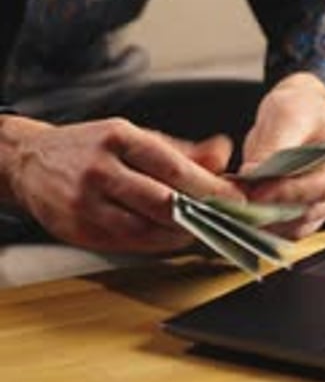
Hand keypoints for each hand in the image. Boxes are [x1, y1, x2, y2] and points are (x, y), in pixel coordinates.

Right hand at [3, 116, 242, 252]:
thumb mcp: (136, 137)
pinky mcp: (79, 230)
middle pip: (161, 202)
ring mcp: (86, 203)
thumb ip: (183, 150)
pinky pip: (127, 244)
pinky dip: (156, 244)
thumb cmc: (91, 148)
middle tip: (226, 221)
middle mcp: (100, 170)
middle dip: (201, 215)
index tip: (235, 198)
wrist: (31, 162)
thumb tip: (223, 153)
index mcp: (118, 139)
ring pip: (145, 230)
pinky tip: (172, 239)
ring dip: (180, 235)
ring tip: (202, 231)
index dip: (209, 187)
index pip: (172, 167)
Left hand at [240, 73, 324, 238]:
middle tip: (240, 202)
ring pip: (297, 226)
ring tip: (240, 206)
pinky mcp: (308, 215)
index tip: (256, 192)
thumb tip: (252, 173)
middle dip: (272, 209)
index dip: (288, 193)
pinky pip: (288, 231)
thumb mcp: (286, 115)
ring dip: (267, 221)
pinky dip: (267, 225)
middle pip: (309, 212)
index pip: (322, 187)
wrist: (299, 115)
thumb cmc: (299, 110)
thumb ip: (273, 145)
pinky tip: (248, 213)